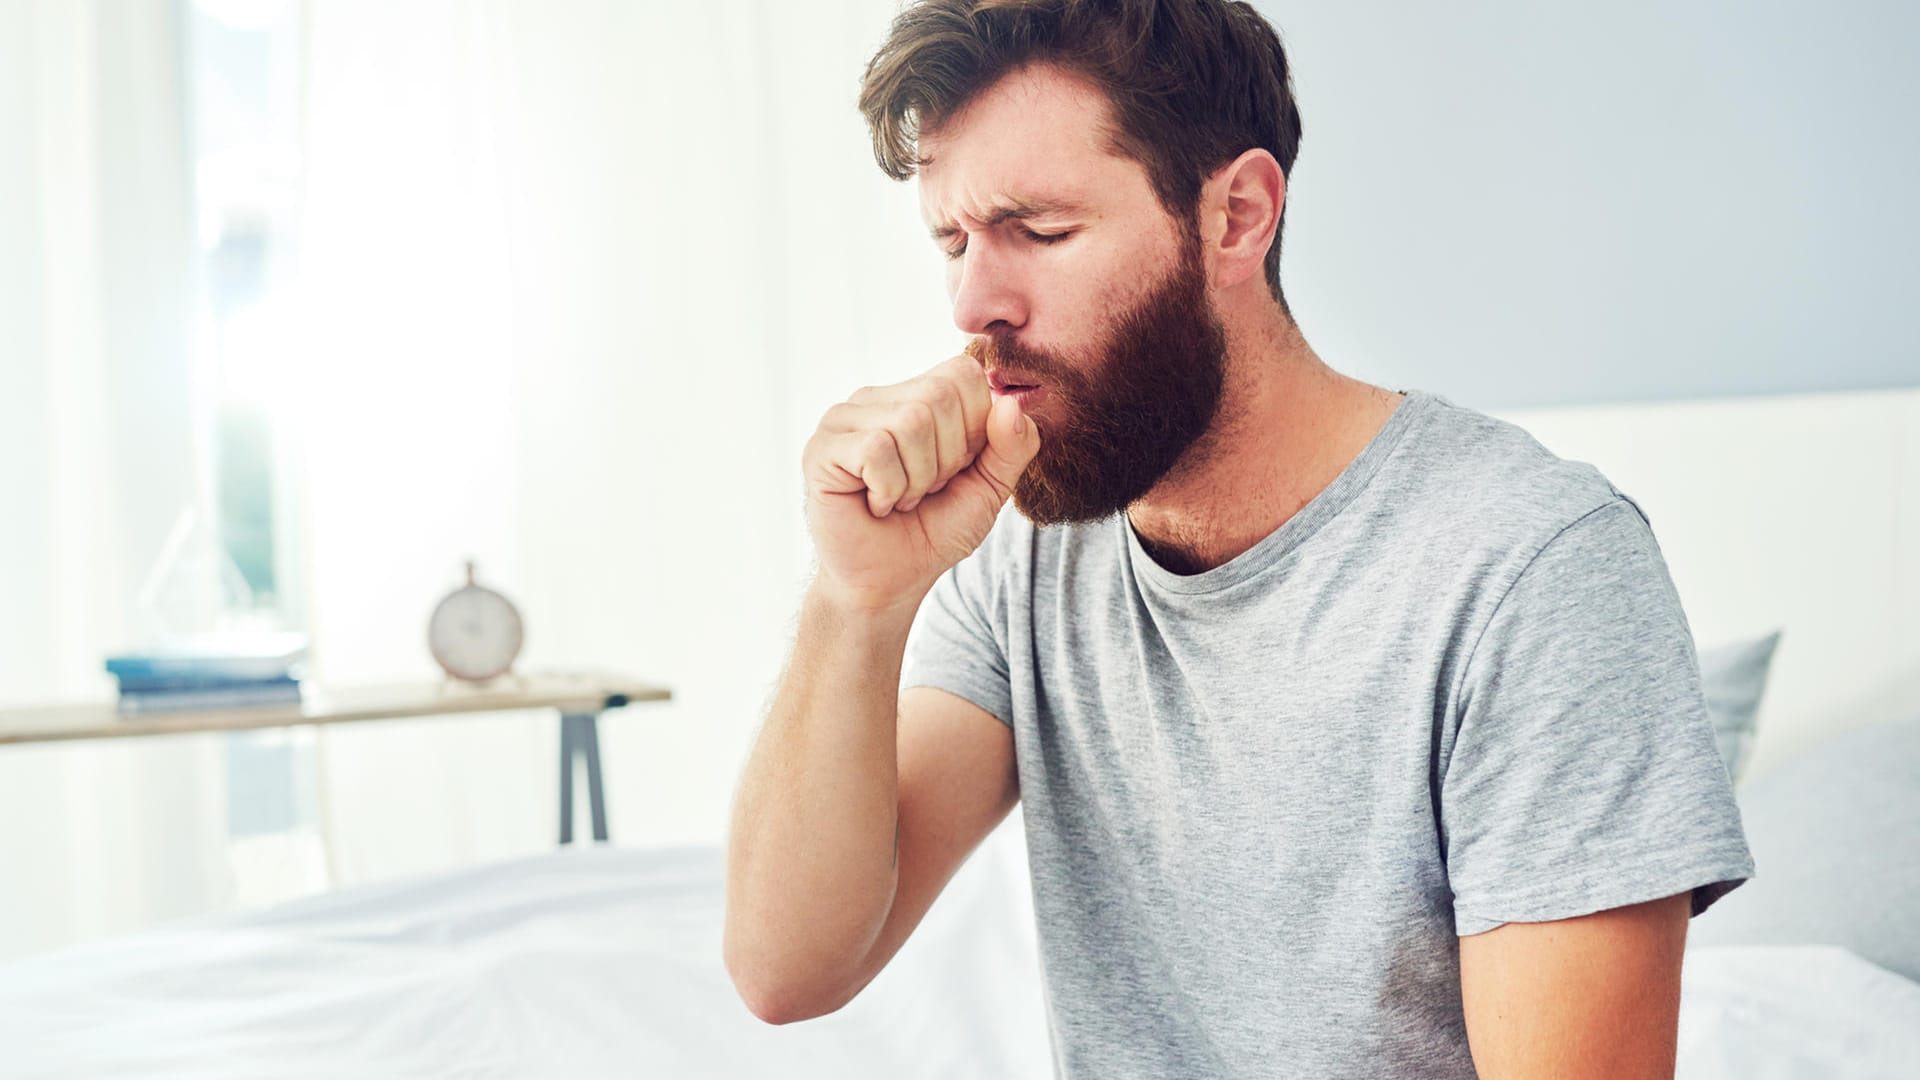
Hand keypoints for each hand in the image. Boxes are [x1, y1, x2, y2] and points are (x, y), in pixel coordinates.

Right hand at [802, 353, 1041, 611]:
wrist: (889, 583)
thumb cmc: (934, 531)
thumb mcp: (989, 488)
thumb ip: (1012, 446)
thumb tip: (1011, 403)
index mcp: (916, 394)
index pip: (963, 373)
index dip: (974, 429)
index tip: (954, 469)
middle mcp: (876, 397)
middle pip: (939, 396)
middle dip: (946, 460)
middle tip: (923, 490)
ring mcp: (843, 419)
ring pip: (909, 422)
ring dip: (917, 480)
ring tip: (899, 498)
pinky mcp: (821, 449)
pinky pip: (876, 450)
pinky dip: (889, 489)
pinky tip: (875, 504)